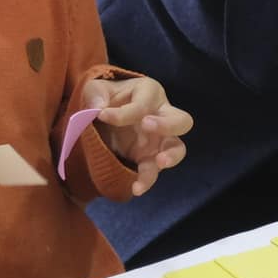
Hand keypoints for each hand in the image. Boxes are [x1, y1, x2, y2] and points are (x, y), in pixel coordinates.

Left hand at [81, 75, 192, 195]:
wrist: (102, 115)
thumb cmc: (104, 97)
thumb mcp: (95, 89)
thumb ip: (95, 95)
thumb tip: (99, 108)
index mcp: (150, 93)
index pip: (143, 104)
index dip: (122, 112)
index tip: (101, 114)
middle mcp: (162, 116)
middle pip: (181, 121)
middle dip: (167, 125)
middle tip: (147, 125)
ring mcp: (159, 140)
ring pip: (177, 149)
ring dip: (170, 156)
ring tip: (159, 162)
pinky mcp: (149, 158)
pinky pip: (154, 170)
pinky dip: (147, 180)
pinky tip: (136, 188)